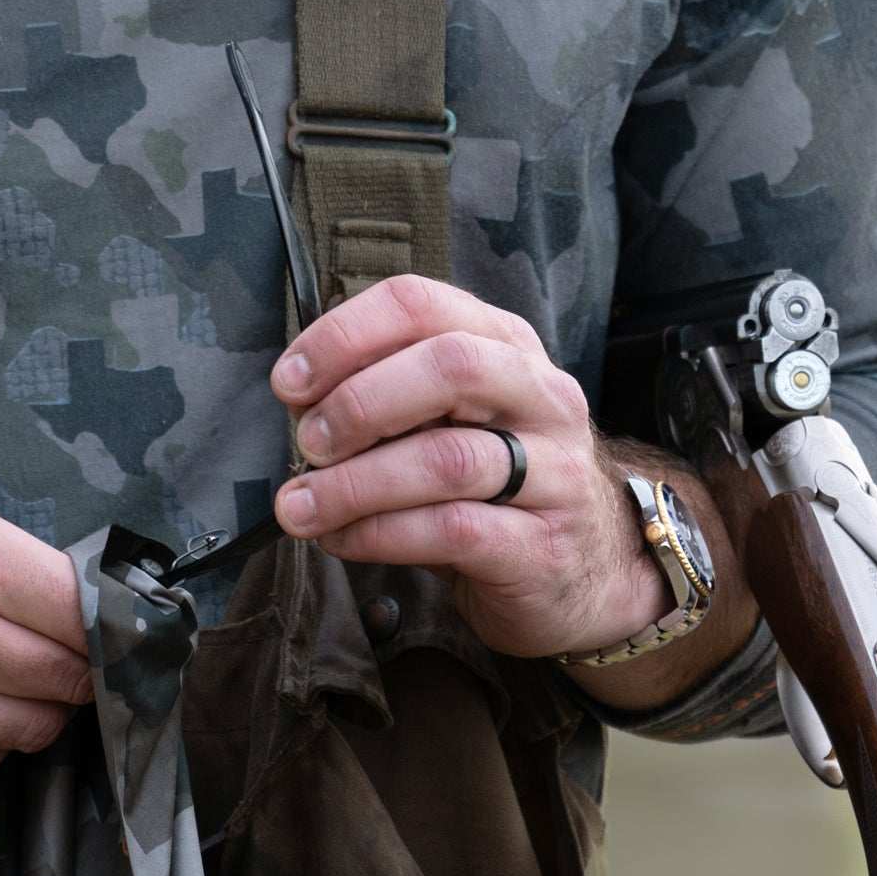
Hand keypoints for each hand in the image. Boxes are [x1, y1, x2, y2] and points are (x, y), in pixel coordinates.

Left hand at [269, 275, 667, 658]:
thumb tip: (297, 401)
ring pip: (448, 458)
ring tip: (300, 506)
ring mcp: (553, 472)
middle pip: (451, 366)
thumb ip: (384, 397)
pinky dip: (380, 533)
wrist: (587, 571)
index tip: (289, 381)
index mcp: (504, 344)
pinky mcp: (542, 546)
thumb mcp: (446, 419)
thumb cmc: (492, 482)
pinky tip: (341, 539)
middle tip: (305, 442)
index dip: (345, 335)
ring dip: (355, 482)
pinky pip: (452, 531)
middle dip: (359, 402)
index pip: (422, 304)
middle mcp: (538, 396)